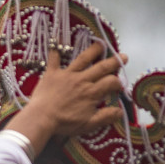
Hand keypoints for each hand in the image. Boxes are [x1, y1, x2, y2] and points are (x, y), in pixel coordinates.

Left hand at [9, 43, 125, 153]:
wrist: (41, 118)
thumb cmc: (65, 123)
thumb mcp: (88, 124)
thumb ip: (105, 117)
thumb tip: (121, 111)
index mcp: (92, 92)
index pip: (111, 82)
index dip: (118, 83)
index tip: (119, 86)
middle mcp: (82, 80)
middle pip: (102, 67)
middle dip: (115, 62)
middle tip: (123, 57)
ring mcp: (67, 74)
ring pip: (83, 59)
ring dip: (93, 50)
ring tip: (101, 44)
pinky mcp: (52, 73)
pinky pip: (54, 58)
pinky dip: (55, 48)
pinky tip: (56, 39)